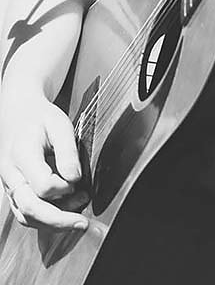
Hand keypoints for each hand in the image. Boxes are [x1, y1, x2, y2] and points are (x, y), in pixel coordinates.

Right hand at [0, 89, 88, 231]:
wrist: (17, 114)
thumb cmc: (40, 118)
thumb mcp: (59, 124)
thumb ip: (68, 151)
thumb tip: (75, 179)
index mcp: (22, 155)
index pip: (43, 186)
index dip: (64, 188)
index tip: (77, 179)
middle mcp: (11, 175)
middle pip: (30, 210)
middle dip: (59, 220)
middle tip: (83, 222)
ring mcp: (10, 186)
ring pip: (26, 217)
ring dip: (53, 222)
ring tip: (78, 216)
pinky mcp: (14, 192)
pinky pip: (25, 214)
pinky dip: (45, 219)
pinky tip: (64, 213)